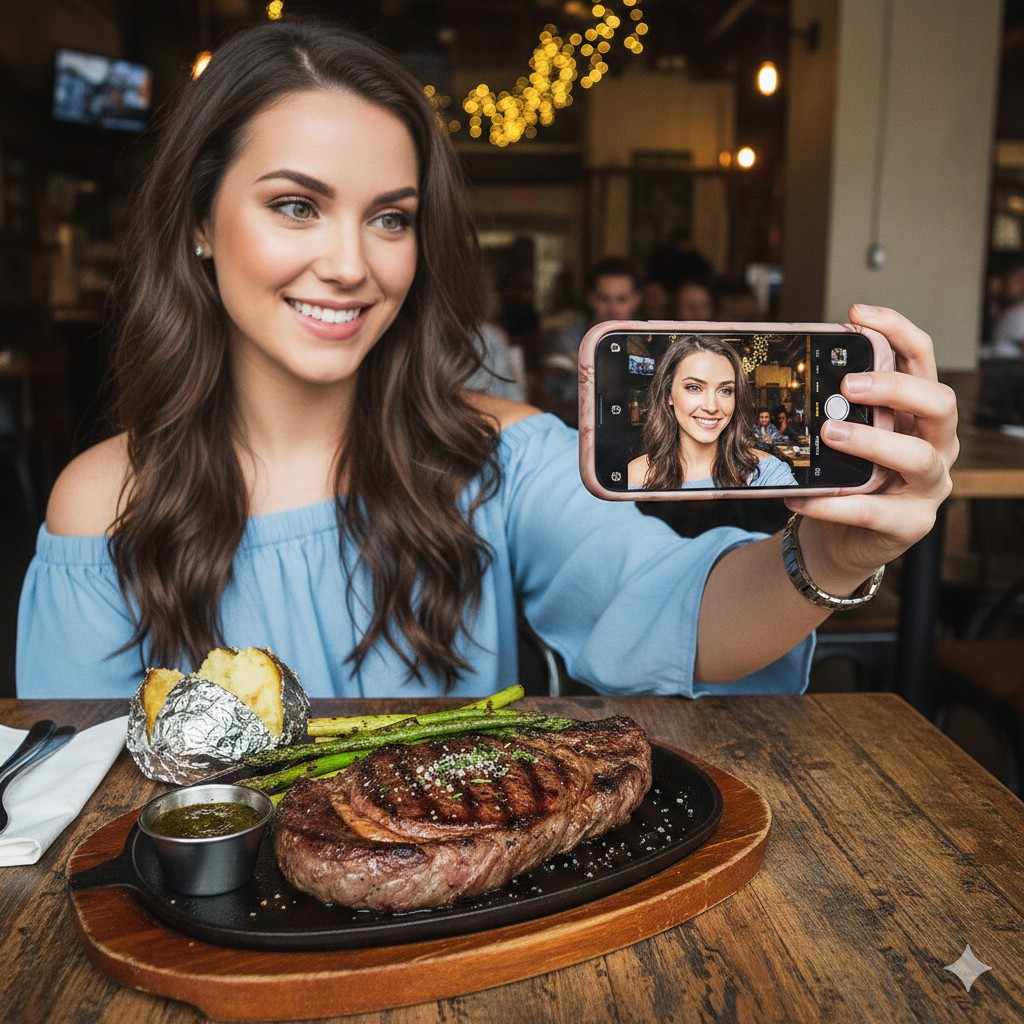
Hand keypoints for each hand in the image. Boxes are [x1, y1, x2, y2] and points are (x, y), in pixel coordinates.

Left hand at [784, 305, 959, 583]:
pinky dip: (831, 503)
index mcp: (919, 413)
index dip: (898, 330)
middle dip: (896, 388)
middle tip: (849, 385)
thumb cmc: (847, 477)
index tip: (858, 313)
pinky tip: (798, 496)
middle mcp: (936, 444)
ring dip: (872, 442)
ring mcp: (928, 486)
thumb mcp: (844, 435)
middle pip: (940, 403)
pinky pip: (872, 510)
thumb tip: (795, 369)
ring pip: (917, 457)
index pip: (923, 360)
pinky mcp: (910, 524)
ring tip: (830, 433)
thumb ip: (836, 407)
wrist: (845, 540)